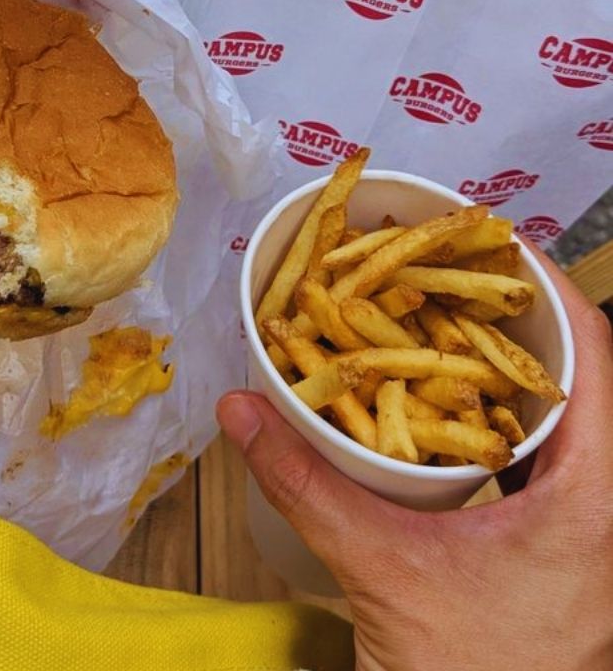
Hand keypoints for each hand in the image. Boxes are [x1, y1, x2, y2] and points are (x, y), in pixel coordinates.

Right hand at [217, 252, 612, 670]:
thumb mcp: (383, 573)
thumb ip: (308, 485)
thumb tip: (239, 407)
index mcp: (596, 498)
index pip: (595, 355)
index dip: (546, 286)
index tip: (491, 240)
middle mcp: (608, 505)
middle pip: (582, 377)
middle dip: (514, 318)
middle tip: (448, 273)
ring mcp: (591, 531)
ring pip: (564, 419)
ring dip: (506, 369)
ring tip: (441, 324)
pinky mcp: (566, 551)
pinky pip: (544, 459)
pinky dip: (497, 421)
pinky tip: (445, 414)